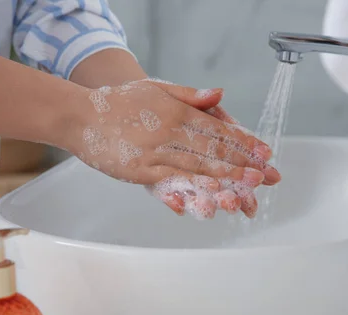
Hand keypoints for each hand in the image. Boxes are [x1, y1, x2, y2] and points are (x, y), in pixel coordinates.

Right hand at [64, 79, 280, 219]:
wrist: (81, 116)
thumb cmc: (120, 102)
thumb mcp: (156, 89)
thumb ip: (190, 95)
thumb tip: (220, 95)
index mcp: (175, 110)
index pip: (217, 128)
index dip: (242, 141)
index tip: (263, 151)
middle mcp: (169, 130)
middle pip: (213, 148)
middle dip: (243, 162)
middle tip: (266, 173)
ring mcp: (155, 151)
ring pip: (197, 165)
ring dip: (226, 176)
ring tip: (249, 184)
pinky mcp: (141, 170)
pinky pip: (173, 181)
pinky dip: (195, 188)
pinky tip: (214, 193)